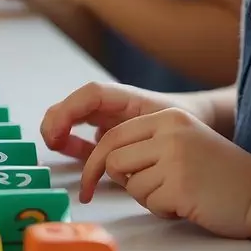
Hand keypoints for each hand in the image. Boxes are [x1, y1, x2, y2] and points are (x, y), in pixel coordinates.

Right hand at [41, 81, 195, 160]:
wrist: (197, 123)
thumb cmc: (186, 120)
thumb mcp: (169, 125)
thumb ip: (143, 135)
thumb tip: (111, 148)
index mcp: (124, 97)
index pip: (90, 95)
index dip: (70, 110)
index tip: (60, 132)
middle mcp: (109, 105)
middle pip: (72, 105)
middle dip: (56, 121)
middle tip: (53, 143)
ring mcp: (105, 118)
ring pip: (70, 119)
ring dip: (59, 132)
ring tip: (59, 147)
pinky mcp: (105, 133)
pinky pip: (80, 136)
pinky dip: (70, 144)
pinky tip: (72, 155)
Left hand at [79, 108, 250, 238]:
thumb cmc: (220, 175)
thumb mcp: (183, 142)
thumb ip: (148, 143)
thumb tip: (103, 158)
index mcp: (168, 117)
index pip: (114, 135)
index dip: (96, 160)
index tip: (89, 180)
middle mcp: (170, 132)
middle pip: (113, 158)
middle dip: (113, 180)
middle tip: (117, 193)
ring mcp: (176, 159)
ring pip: (130, 184)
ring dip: (147, 197)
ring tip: (177, 194)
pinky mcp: (180, 186)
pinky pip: (149, 203)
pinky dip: (163, 210)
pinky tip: (187, 205)